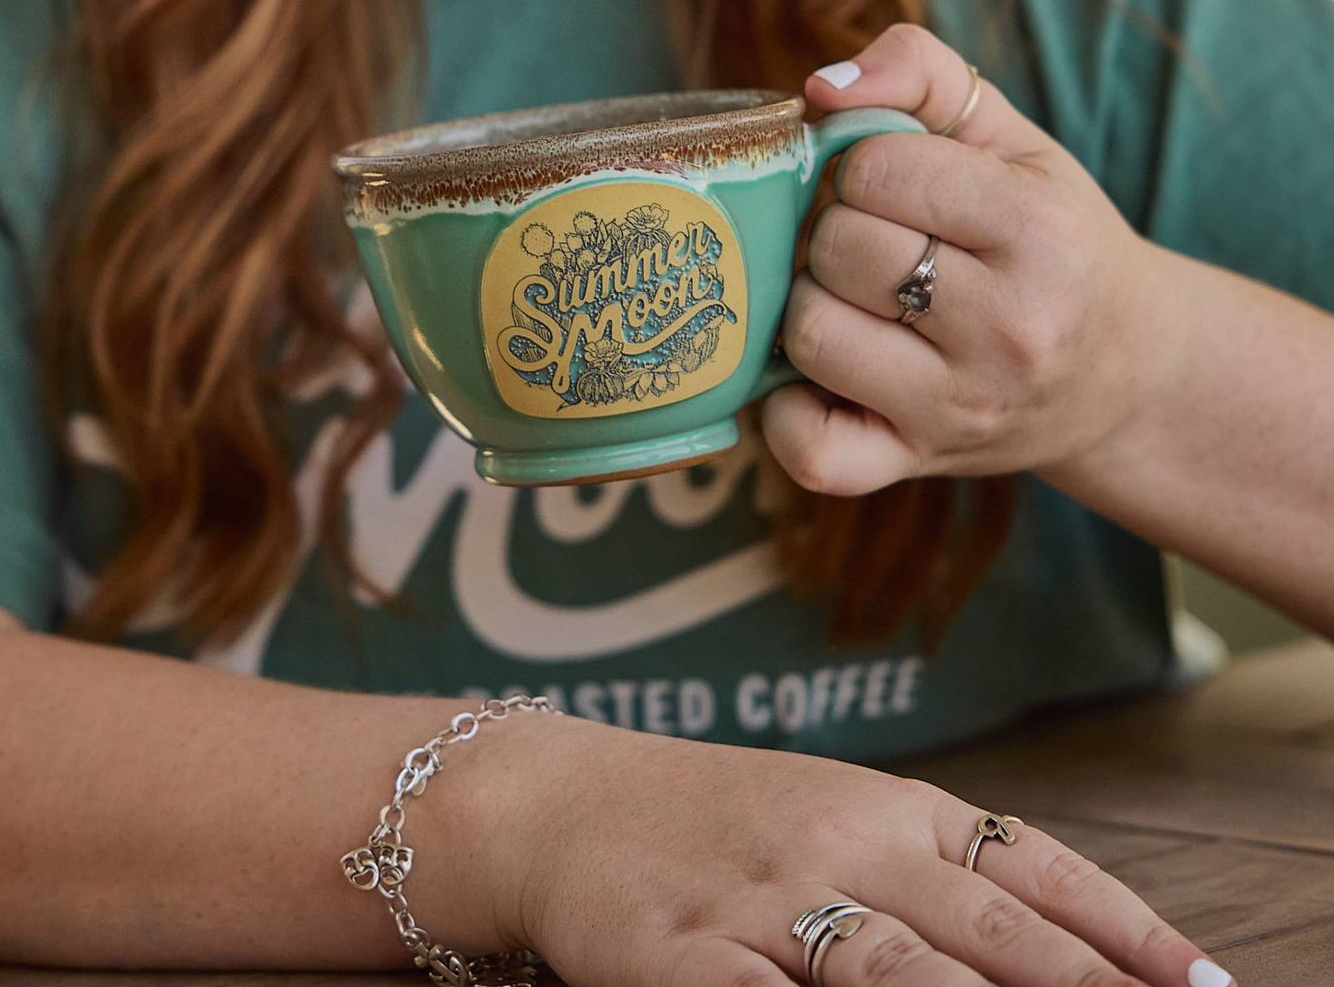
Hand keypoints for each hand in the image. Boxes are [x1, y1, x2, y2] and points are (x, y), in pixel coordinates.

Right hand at [492, 714, 1229, 985]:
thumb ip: (934, 864)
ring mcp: (756, 905)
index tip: (1204, 984)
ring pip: (892, 972)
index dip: (1121, 928)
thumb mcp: (834, 812)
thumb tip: (1062, 935)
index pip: (1025, 864)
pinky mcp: (679, 961)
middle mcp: (832, 845)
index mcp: (881, 805)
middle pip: (983, 929)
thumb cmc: (717, 816)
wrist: (566, 800)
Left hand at [761, 23, 1180, 496]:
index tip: (892, 185)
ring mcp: (960, 406)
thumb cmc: (1052, 240)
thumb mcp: (1011, 138)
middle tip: (874, 243)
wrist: (1125, 373)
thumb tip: (820, 87)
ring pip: (810, 334)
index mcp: (1039, 228)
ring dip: (811, 306)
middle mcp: (1009, 327)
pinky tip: (820, 376)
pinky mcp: (916, 462)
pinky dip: (786, 411)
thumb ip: (919, 72)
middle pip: (837, 249)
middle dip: (836, 232)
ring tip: (855, 301)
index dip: (863, 165)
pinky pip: (808, 447)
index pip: (875, 168)